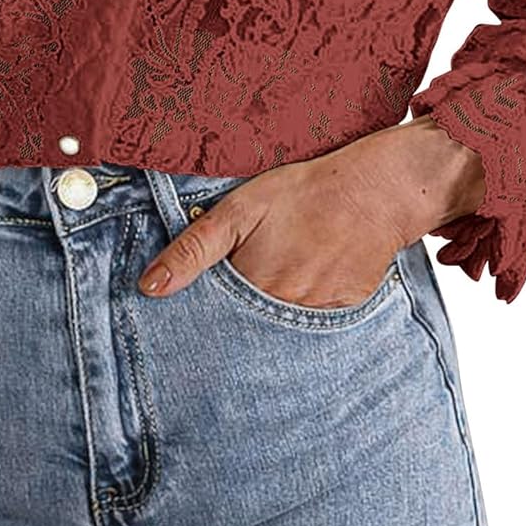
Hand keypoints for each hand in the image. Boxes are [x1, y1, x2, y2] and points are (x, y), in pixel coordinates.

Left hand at [137, 115, 484, 305]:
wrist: (376, 190)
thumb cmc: (305, 192)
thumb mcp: (239, 208)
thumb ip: (192, 249)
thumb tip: (148, 288)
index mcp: (252, 287)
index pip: (214, 322)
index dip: (201, 320)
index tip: (189, 323)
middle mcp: (284, 311)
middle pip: (247, 334)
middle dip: (234, 329)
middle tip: (238, 304)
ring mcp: (318, 316)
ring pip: (281, 335)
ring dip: (269, 326)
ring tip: (274, 291)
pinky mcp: (346, 314)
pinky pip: (317, 331)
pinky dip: (304, 320)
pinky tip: (304, 290)